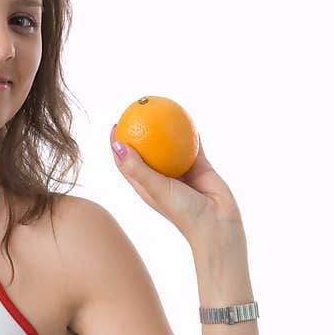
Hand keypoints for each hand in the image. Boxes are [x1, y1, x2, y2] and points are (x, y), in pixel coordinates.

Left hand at [110, 124, 243, 251]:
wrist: (218, 225)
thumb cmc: (182, 211)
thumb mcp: (155, 189)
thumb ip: (137, 168)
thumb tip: (117, 145)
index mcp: (145, 185)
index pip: (126, 161)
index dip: (118, 144)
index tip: (115, 125)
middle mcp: (161, 177)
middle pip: (146, 150)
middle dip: (140, 132)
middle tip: (137, 111)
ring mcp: (180, 171)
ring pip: (170, 146)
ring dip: (165, 130)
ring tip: (161, 109)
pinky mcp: (200, 167)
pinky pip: (194, 146)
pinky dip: (191, 133)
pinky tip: (188, 117)